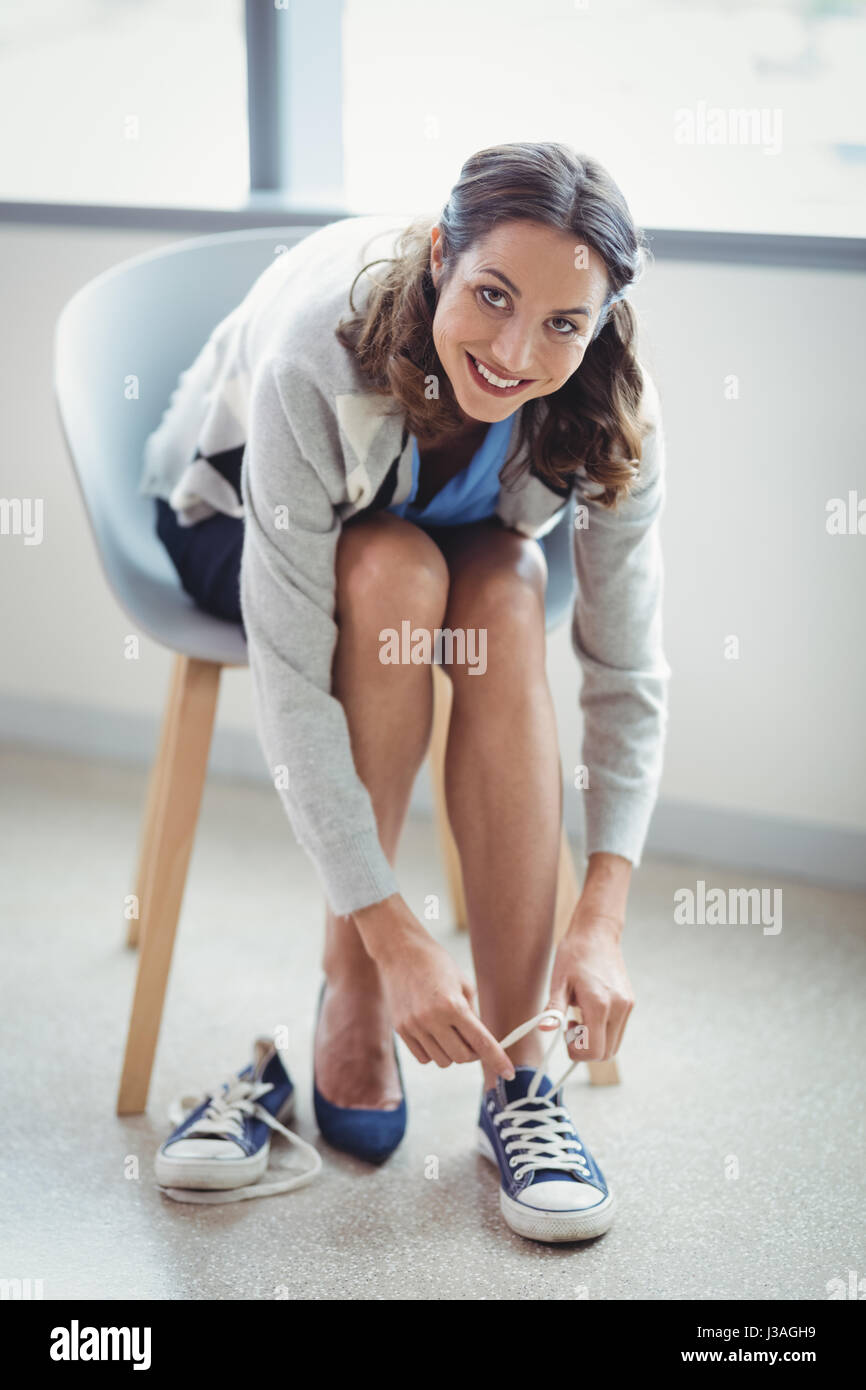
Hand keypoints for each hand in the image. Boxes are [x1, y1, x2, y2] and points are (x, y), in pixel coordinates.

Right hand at [352, 896, 515, 1077]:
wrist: (400, 951)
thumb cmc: (436, 963)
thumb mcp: (463, 984)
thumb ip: (472, 1015)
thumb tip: (479, 1042)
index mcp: (452, 1005)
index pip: (481, 1042)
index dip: (497, 1060)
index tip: (509, 1073)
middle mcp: (431, 1019)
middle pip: (461, 1057)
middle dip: (472, 1053)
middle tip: (473, 1040)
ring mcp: (413, 1026)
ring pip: (442, 1061)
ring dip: (452, 1053)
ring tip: (451, 1032)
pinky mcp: (400, 1030)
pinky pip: (423, 1057)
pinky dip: (434, 1052)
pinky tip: (435, 1034)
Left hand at [545, 904, 633, 1062]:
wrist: (597, 932)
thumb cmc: (574, 954)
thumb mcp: (558, 980)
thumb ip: (553, 1008)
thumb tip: (543, 1029)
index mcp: (599, 1004)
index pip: (594, 1051)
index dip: (576, 1052)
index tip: (565, 1033)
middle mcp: (619, 1008)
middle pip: (606, 1053)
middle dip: (585, 1049)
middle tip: (570, 1027)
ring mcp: (627, 1006)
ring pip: (614, 1044)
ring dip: (595, 1041)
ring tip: (579, 1018)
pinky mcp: (630, 1002)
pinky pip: (618, 1030)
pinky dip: (603, 1031)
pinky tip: (589, 1012)